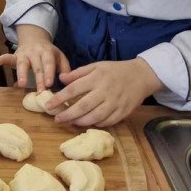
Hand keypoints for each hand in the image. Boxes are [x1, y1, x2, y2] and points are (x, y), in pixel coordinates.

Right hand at [0, 25, 70, 92]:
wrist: (34, 38)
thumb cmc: (49, 54)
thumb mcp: (60, 57)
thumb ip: (65, 68)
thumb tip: (66, 80)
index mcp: (47, 52)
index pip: (48, 63)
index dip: (49, 73)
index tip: (49, 83)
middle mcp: (35, 52)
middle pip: (37, 66)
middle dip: (38, 79)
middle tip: (40, 91)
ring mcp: (24, 54)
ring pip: (22, 64)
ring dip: (21, 74)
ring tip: (21, 84)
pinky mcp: (15, 56)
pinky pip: (8, 57)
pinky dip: (2, 59)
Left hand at [50, 58, 164, 127]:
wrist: (142, 76)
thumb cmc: (115, 70)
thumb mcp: (96, 66)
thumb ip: (78, 73)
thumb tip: (61, 78)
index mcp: (96, 77)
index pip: (73, 89)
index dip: (59, 98)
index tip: (48, 105)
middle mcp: (105, 91)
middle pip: (82, 106)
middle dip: (67, 115)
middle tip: (57, 119)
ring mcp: (115, 103)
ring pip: (94, 117)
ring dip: (80, 122)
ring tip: (70, 122)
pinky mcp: (123, 112)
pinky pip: (107, 122)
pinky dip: (95, 124)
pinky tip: (87, 123)